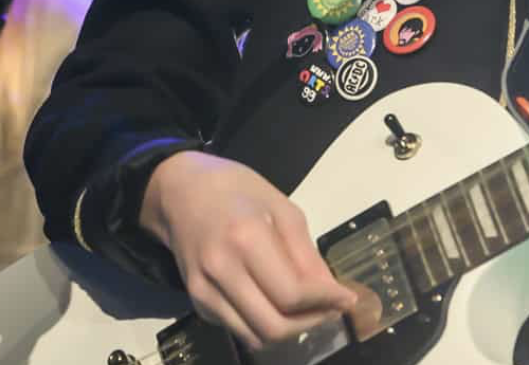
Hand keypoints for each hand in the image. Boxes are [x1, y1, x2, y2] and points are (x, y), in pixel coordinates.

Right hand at [140, 151, 358, 348]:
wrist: (180, 191)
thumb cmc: (237, 191)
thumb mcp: (282, 209)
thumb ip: (307, 256)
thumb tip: (333, 295)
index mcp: (246, 238)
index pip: (292, 294)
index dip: (326, 302)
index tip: (347, 298)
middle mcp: (220, 269)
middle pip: (274, 326)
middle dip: (310, 324)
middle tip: (329, 310)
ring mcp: (203, 289)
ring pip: (256, 338)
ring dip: (288, 332)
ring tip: (306, 311)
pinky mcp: (195, 300)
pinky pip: (238, 329)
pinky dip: (263, 325)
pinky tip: (274, 304)